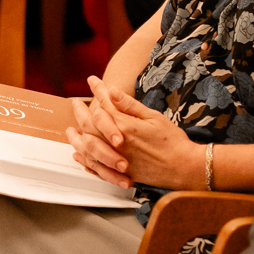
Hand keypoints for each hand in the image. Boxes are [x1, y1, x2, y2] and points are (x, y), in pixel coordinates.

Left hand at [64, 77, 201, 189]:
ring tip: (70, 129)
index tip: (92, 81)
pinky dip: (85, 159)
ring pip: (88, 146)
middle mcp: (116, 142)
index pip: (105, 104)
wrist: (183, 168)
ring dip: (76, 136)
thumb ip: (131, 106)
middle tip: (74, 103)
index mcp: (125, 125)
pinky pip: (95, 166)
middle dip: (80, 111)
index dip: (97, 90)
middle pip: (90, 124)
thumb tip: (113, 92)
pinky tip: (79, 154)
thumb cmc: (173, 142)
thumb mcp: (154, 117)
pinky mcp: (120, 172)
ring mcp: (116, 158)